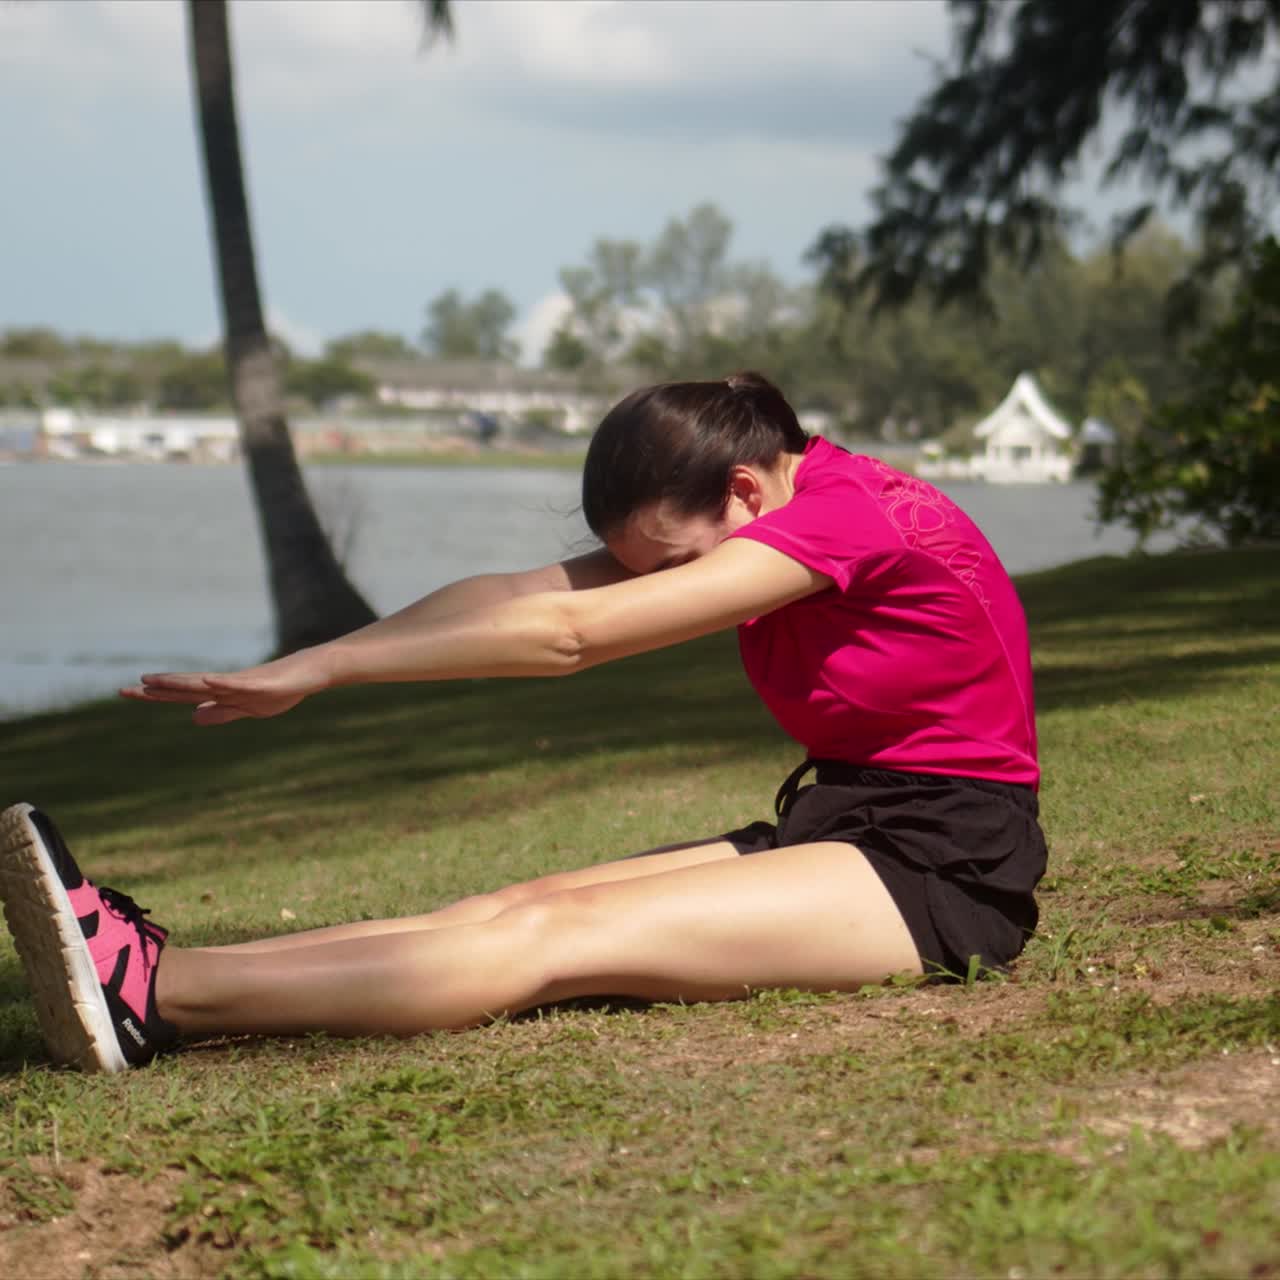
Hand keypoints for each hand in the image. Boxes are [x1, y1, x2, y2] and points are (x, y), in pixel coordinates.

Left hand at [120, 648, 331, 724]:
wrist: (310, 672)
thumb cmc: (281, 688)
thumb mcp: (247, 707)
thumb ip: (222, 711)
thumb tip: (193, 717)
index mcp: (220, 692)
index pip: (181, 694)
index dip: (156, 694)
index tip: (126, 692)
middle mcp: (224, 684)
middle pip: (185, 688)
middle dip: (156, 690)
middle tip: (123, 691)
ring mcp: (241, 681)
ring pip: (204, 683)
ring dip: (179, 683)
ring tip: (153, 682)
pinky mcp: (260, 681)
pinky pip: (236, 683)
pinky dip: (219, 683)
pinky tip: (204, 682)